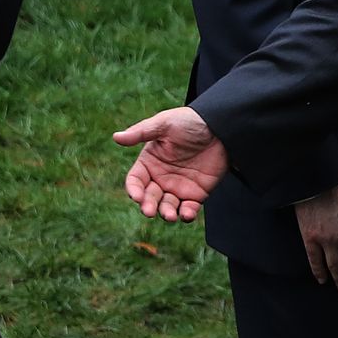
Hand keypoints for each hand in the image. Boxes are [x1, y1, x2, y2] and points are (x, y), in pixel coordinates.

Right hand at [114, 107, 227, 222]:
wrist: (221, 126)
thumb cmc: (189, 121)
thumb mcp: (165, 123)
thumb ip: (141, 132)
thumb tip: (116, 137)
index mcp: (149, 162)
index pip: (135, 180)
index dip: (134, 189)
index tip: (136, 196)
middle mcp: (160, 177)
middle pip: (149, 197)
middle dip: (148, 206)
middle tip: (150, 211)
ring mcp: (178, 187)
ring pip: (167, 207)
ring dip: (166, 213)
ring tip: (170, 215)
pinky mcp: (196, 194)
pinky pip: (188, 209)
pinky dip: (186, 215)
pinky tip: (186, 214)